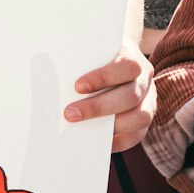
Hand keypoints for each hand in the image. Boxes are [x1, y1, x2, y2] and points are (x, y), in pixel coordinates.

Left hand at [63, 37, 155, 151]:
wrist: (114, 58)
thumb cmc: (94, 55)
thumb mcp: (89, 50)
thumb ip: (78, 59)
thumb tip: (44, 68)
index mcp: (132, 57)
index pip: (126, 66)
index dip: (103, 78)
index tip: (77, 87)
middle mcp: (144, 79)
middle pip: (129, 96)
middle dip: (98, 107)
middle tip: (69, 113)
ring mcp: (149, 100)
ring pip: (140, 117)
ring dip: (110, 126)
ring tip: (83, 129)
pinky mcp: (144, 118)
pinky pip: (137, 135)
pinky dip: (118, 141)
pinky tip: (97, 142)